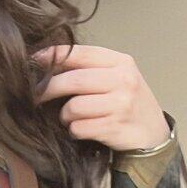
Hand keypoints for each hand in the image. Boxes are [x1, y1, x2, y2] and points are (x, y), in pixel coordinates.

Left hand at [34, 42, 169, 152]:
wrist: (154, 134)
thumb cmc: (128, 103)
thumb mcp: (117, 77)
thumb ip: (90, 68)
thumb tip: (46, 63)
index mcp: (121, 62)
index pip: (81, 53)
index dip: (53, 56)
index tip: (32, 61)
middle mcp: (123, 80)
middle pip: (73, 81)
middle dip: (48, 89)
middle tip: (34, 96)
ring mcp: (121, 104)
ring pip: (73, 107)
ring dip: (64, 115)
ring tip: (70, 118)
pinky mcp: (114, 128)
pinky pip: (79, 128)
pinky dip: (74, 130)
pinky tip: (81, 130)